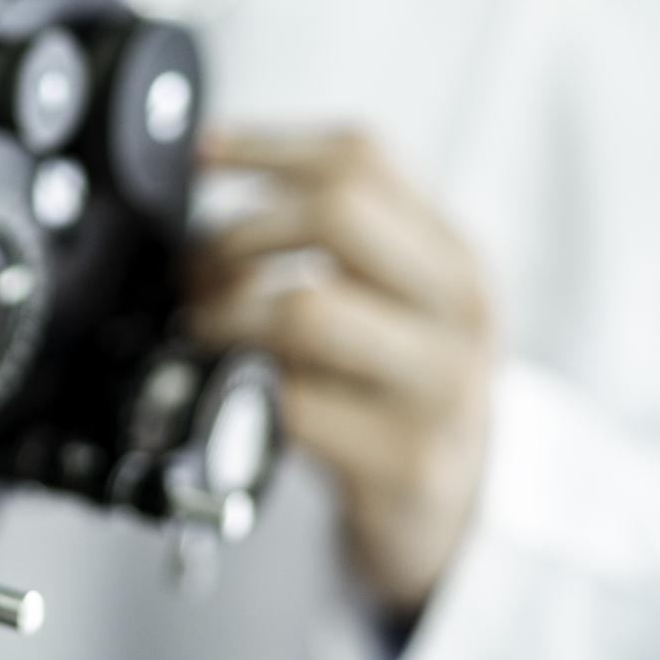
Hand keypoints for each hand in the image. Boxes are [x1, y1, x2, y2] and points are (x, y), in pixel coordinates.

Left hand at [187, 128, 494, 611]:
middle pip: (336, 210)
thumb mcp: (394, 302)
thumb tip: (212, 172)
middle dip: (239, 230)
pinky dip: (244, 388)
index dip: (265, 145)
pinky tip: (236, 392)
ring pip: (308, 305)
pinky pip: (296, 402)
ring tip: (207, 331)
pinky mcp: (408, 461)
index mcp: (452, 252)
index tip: (201, 154)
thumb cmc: (396, 395)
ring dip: (228, 312)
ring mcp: (441, 385)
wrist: (451, 515)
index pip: (361, 157)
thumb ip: (335, 241)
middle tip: (200, 271)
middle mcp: (460, 306)